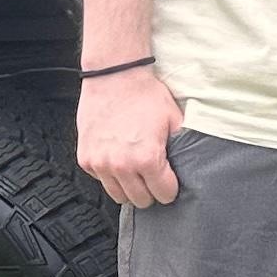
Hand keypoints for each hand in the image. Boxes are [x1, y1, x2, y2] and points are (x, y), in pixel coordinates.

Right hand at [78, 66, 183, 207]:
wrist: (114, 76)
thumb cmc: (145, 95)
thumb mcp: (174, 119)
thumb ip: (182, 146)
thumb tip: (191, 164)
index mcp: (147, 159)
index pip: (164, 194)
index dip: (170, 188)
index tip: (170, 181)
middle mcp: (121, 166)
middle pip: (141, 200)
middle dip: (151, 191)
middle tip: (154, 176)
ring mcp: (100, 164)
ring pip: (118, 196)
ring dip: (130, 187)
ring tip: (136, 170)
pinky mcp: (86, 159)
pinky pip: (101, 180)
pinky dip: (110, 175)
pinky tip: (119, 158)